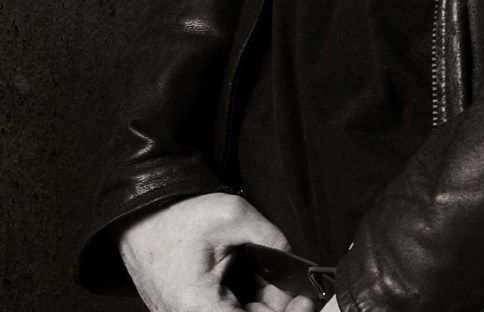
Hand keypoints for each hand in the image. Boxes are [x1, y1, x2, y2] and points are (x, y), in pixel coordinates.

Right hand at [114, 191, 314, 311]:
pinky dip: (245, 301)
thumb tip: (296, 265)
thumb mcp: (234, 216)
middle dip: (276, 306)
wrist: (142, 215)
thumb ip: (272, 241)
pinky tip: (256, 281)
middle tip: (296, 286)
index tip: (307, 300)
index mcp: (200, 306)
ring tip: (270, 275)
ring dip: (261, 304)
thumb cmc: (179, 215)